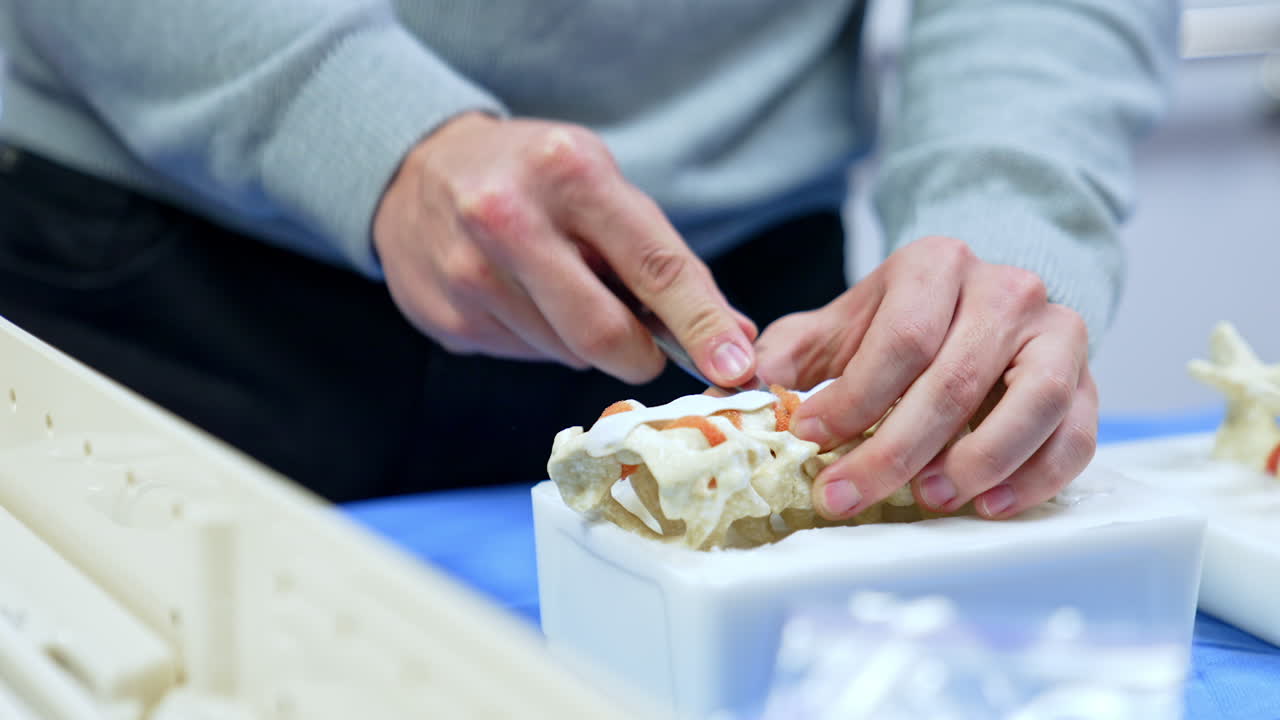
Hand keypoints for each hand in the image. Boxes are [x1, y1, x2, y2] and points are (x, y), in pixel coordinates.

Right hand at [372, 113, 756, 384]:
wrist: (415, 171)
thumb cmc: (532, 176)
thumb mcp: (599, 182)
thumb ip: (660, 257)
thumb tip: (730, 337)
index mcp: (569, 173)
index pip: (654, 266)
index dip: (702, 324)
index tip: (735, 366)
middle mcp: (510, 219)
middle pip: (604, 334)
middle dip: (641, 355)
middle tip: (646, 347)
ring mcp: (468, 273)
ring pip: (566, 353)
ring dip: (584, 340)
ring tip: (560, 287)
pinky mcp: (446, 317)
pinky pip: (525, 355)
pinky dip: (541, 338)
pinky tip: (519, 296)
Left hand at [754, 236, 1096, 519]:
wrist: (976, 305)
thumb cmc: (898, 325)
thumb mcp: (837, 327)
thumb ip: (789, 356)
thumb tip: (735, 392)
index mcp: (937, 264)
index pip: (901, 338)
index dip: (854, 398)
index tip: (811, 440)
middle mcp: (1006, 289)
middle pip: (956, 380)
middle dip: (894, 449)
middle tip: (847, 495)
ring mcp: (1057, 331)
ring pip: (1034, 401)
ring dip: (978, 462)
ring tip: (928, 500)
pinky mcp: (1088, 380)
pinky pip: (1076, 434)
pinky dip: (1035, 477)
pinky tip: (988, 504)